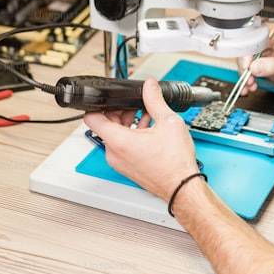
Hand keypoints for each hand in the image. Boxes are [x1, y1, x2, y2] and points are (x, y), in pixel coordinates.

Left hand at [83, 79, 198, 200]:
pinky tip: (149, 130)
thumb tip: (149, 87)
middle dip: (120, 111)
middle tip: (136, 105)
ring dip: (128, 123)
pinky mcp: (126, 167)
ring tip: (146, 116)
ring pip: (114, 136)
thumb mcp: (168, 122)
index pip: (92, 118)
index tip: (109, 98)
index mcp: (119, 141)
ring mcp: (119, 162)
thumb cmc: (175, 163)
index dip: (98, 103)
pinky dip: (131, 136)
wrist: (182, 187)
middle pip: (105, 125)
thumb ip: (155, 100)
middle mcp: (114, 153)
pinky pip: (121, 147)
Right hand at [241, 25, 273, 91]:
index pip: (253, 38)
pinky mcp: (262, 62)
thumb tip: (255, 67)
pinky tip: (250, 86)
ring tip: (250, 86)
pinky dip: (247, 79)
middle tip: (248, 79)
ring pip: (246, 61)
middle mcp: (267, 40)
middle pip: (246, 51)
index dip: (247, 52)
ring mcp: (264, 52)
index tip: (248, 66)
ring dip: (245, 75)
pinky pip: (249, 70)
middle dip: (245, 67)